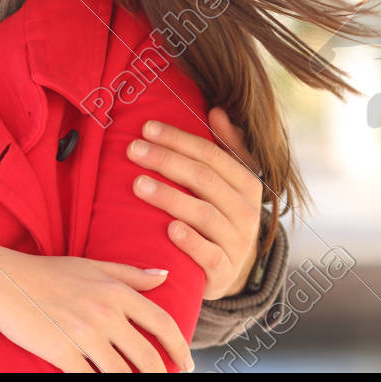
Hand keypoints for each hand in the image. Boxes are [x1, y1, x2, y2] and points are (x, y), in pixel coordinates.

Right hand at [0, 245, 193, 371]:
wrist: (2, 282)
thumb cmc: (46, 273)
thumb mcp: (91, 266)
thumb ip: (130, 273)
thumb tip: (165, 274)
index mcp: (115, 290)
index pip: (163, 324)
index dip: (180, 348)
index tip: (185, 363)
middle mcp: (104, 312)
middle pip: (148, 357)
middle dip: (162, 376)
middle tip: (165, 381)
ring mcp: (84, 334)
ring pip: (124, 375)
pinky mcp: (63, 353)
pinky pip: (91, 380)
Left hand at [128, 107, 263, 298]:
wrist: (226, 270)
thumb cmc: (219, 215)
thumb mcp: (227, 182)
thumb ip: (226, 147)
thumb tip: (218, 110)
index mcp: (247, 185)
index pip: (212, 155)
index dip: (179, 139)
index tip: (147, 128)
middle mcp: (246, 212)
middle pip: (204, 179)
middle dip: (166, 161)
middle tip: (133, 150)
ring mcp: (237, 243)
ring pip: (204, 214)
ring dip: (169, 197)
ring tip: (138, 184)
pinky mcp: (223, 272)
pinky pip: (209, 255)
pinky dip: (190, 241)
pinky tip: (169, 229)